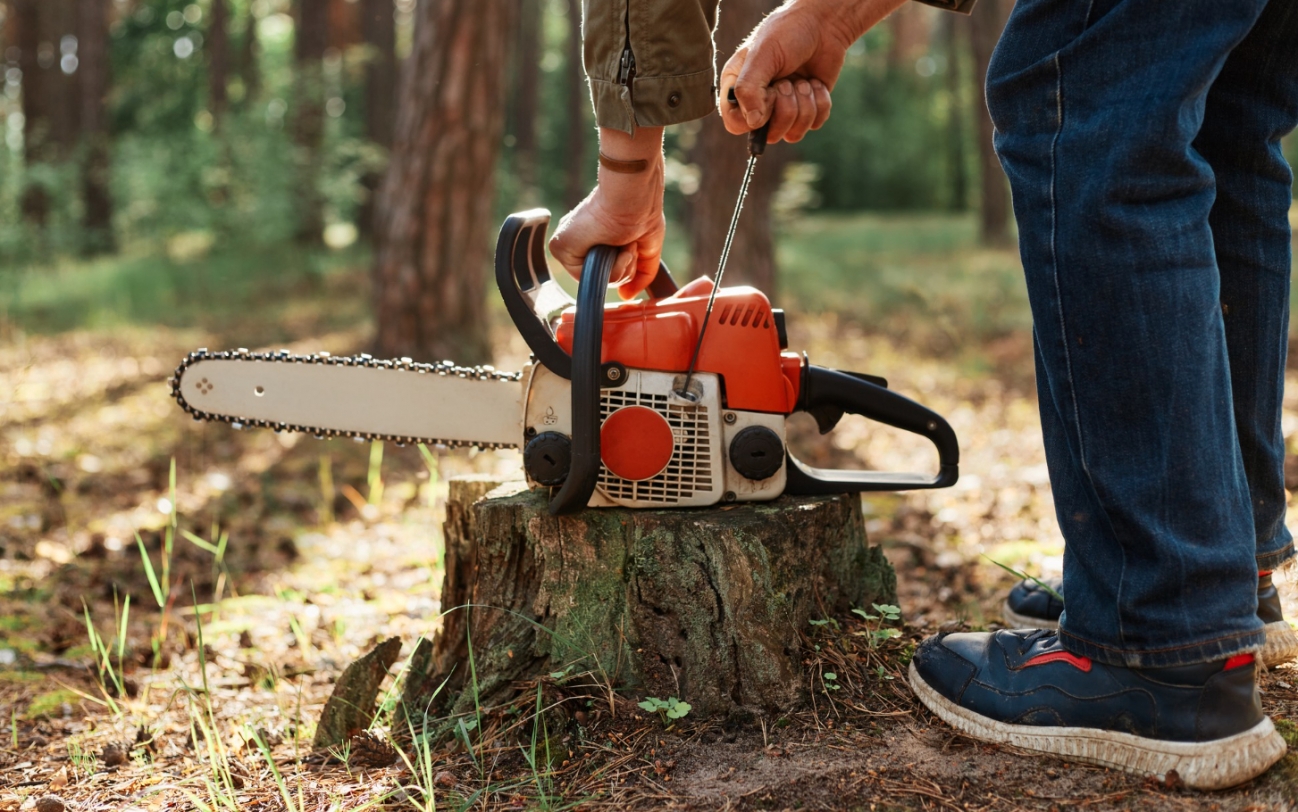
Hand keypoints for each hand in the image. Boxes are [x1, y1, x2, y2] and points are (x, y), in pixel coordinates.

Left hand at [550, 129, 665, 298]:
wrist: (634, 198)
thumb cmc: (643, 212)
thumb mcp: (647, 249)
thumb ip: (640, 274)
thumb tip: (626, 296)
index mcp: (593, 238)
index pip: (606, 269)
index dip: (625, 265)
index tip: (632, 244)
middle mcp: (579, 242)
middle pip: (603, 278)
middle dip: (624, 266)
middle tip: (628, 242)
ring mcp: (568, 245)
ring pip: (597, 279)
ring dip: (620, 266)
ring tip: (622, 241)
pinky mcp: (560, 247)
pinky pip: (588, 277)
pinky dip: (610, 266)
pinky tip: (612, 245)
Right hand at [719, 0, 904, 142]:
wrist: (823, 24)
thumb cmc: (787, 33)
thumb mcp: (762, 56)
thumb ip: (749, 89)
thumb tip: (753, 123)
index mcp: (739, 89)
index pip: (736, 125)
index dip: (754, 118)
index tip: (768, 94)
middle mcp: (759, 103)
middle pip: (768, 134)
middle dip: (785, 107)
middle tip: (788, 82)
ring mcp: (784, 109)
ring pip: (793, 134)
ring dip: (805, 105)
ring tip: (803, 81)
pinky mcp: (807, 110)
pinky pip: (814, 125)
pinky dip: (820, 103)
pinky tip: (815, 83)